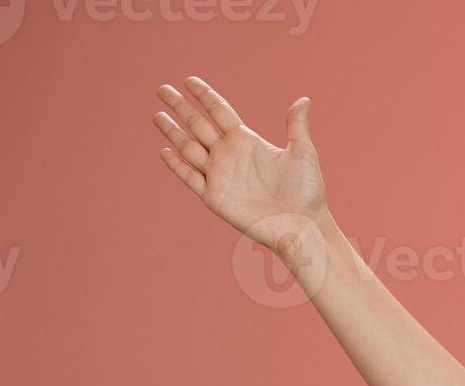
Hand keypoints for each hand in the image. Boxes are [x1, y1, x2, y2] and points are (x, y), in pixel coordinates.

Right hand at [151, 76, 327, 257]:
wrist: (301, 226)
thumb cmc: (307, 191)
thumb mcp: (303, 152)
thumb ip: (296, 125)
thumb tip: (304, 99)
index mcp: (247, 140)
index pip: (219, 111)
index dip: (204, 95)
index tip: (189, 80)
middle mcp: (229, 155)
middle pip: (198, 124)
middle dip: (180, 106)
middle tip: (162, 88)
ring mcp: (220, 175)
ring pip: (188, 147)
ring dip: (172, 131)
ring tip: (157, 114)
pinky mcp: (214, 197)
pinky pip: (190, 177)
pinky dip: (176, 165)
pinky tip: (164, 151)